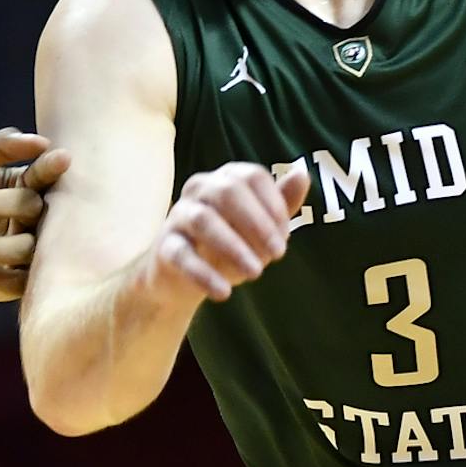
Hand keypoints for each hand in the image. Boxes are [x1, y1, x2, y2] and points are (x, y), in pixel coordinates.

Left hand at [0, 128, 71, 302]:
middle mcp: (33, 218)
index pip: (45, 175)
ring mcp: (27, 250)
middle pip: (34, 207)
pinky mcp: (17, 280)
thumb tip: (40, 141)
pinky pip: (23, 281)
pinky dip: (0, 274)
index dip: (51, 168)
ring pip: (28, 247)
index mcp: (25, 186)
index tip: (60, 159)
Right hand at [141, 161, 310, 309]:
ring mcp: (178, 216)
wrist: (182, 277)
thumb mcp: (259, 226)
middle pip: (228, 191)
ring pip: (203, 220)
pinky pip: (181, 255)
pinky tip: (224, 292)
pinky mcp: (164, 246)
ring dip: (234, 247)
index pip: (252, 176)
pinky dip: (204, 274)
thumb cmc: (226, 244)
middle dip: (258, 223)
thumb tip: (302, 174)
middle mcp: (198, 189)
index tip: (286, 236)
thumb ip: (281, 202)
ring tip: (255, 273)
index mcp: (225, 179)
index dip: (273, 205)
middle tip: (278, 254)